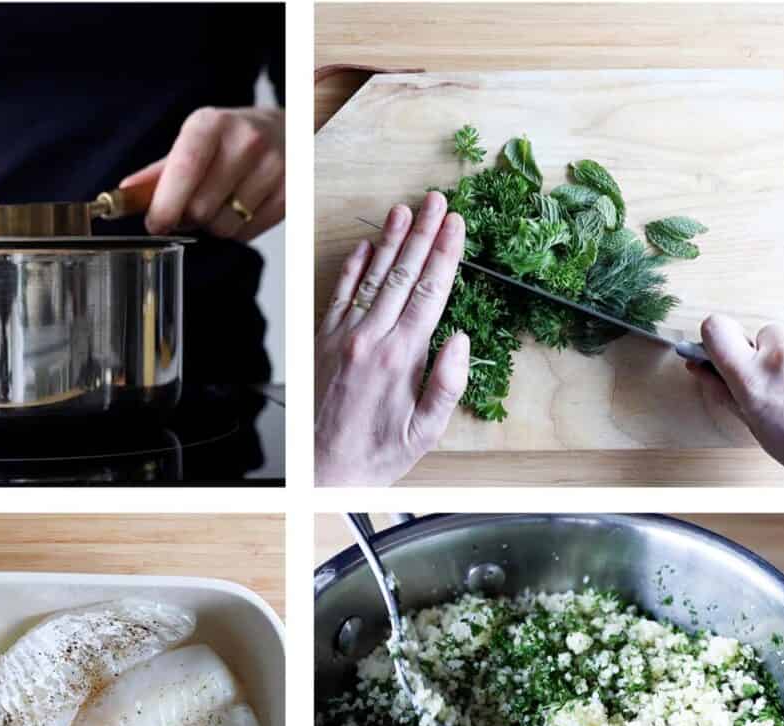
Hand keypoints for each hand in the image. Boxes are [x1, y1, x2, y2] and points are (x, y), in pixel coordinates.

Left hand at [119, 106, 283, 241]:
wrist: (289, 133)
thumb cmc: (233, 140)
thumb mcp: (196, 142)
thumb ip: (160, 172)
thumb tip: (125, 194)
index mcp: (212, 124)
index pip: (184, 169)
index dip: (166, 204)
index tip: (156, 223)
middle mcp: (245, 142)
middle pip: (201, 209)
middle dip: (188, 219)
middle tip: (190, 211)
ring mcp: (272, 169)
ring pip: (224, 227)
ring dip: (214, 227)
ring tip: (221, 206)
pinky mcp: (288, 195)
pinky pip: (248, 234)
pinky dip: (238, 231)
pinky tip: (242, 210)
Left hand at [315, 192, 469, 485]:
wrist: (325, 467)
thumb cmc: (379, 452)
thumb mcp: (427, 430)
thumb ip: (447, 383)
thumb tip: (459, 338)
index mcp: (402, 357)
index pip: (430, 292)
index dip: (445, 254)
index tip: (456, 225)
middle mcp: (371, 339)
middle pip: (403, 274)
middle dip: (422, 234)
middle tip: (435, 201)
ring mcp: (344, 336)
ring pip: (371, 278)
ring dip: (389, 241)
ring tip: (403, 211)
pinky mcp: (324, 341)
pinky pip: (339, 295)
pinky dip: (352, 268)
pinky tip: (364, 246)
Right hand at [687, 314, 783, 475]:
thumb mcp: (750, 422)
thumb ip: (722, 389)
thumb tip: (699, 368)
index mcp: (751, 379)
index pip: (716, 328)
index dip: (714, 338)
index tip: (717, 351)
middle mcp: (780, 360)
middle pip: (762, 332)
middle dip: (760, 351)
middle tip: (766, 379)